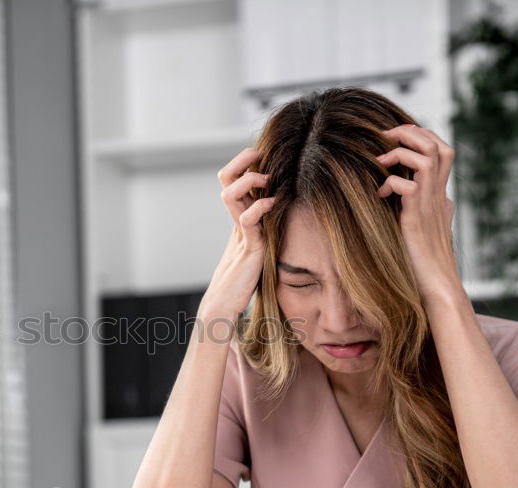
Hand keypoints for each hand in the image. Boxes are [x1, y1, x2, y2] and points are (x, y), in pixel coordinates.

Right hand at [200, 147, 274, 323]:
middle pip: (225, 178)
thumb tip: (292, 213)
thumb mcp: (260, 245)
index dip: (242, 162)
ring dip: (249, 180)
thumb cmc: (245, 278)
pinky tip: (272, 203)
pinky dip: (259, 207)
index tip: (260, 154)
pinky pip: (247, 220)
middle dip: (241, 161)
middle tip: (259, 154)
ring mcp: (239, 232)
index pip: (231, 179)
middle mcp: (236, 219)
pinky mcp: (247, 248)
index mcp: (239, 216)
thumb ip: (267, 228)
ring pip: (230, 194)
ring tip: (266, 179)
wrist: (225, 304)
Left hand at [375, 124, 463, 302]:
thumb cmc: (422, 261)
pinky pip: (409, 186)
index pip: (442, 150)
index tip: (394, 139)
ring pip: (427, 158)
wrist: (435, 287)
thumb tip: (400, 192)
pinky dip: (391, 184)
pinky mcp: (418, 219)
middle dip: (409, 133)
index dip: (421, 136)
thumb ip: (415, 208)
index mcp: (440, 195)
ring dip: (399, 153)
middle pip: (437, 145)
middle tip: (384, 138)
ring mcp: (431, 205)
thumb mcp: (419, 227)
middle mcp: (439, 195)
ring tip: (380, 163)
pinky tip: (380, 195)